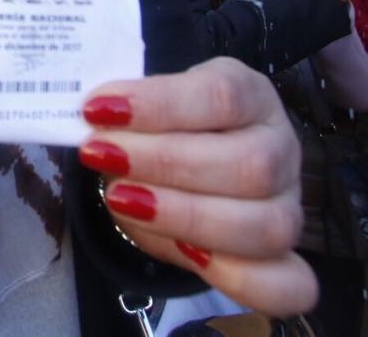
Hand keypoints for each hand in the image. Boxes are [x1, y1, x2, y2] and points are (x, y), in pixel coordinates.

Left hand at [78, 57, 314, 315]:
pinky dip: (238, 277)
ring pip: (266, 226)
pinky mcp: (282, 260)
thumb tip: (92, 119)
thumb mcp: (139, 107)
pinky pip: (286, 284)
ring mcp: (287, 207)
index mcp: (250, 97)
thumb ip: (124, 111)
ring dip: (185, 216)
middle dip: (164, 162)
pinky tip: (186, 254)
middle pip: (249, 165)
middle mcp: (279, 149)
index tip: (97, 109)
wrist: (164, 167)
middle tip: (101, 155)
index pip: (222, 95)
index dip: (158, 104)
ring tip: (120, 199)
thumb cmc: (153, 128)